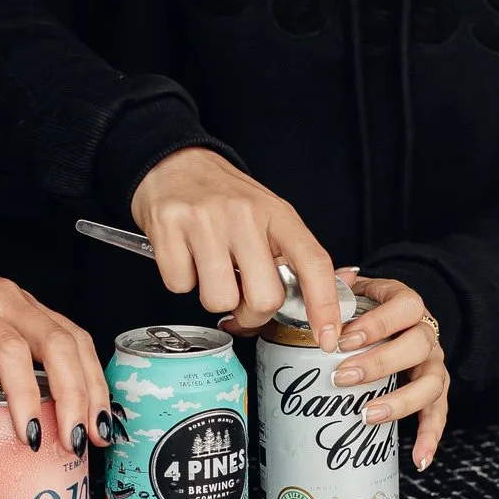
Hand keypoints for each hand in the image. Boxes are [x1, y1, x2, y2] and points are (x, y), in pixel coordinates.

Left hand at [0, 231, 111, 498]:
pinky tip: (92, 405)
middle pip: (57, 343)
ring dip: (91, 386)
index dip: (26, 395)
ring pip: (74, 339)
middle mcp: (2, 299)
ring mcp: (24, 300)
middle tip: (78, 442)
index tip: (30, 438)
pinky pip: (73, 337)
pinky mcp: (35, 309)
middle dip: (75, 396)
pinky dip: (88, 372)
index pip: (8, 350)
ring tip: (97, 431)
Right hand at [131, 149, 343, 351]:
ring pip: (219, 299)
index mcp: (277, 214)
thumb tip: (330, 295)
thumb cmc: (224, 197)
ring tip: (209, 269)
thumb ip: (292, 257)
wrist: (174, 162)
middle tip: (240, 296)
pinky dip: (180, 280)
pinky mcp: (168, 226)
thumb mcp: (269, 215)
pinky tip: (185, 256)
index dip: (324, 305)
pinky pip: (178, 285)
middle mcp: (244, 214)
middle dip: (251, 313)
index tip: (327, 336)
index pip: (313, 263)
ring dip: (213, 297)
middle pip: (264, 297)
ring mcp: (205, 219)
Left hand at [338, 273, 450, 470]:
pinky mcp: (436, 390)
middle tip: (342, 377)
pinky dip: (431, 438)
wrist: (401, 318)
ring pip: (429, 383)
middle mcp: (427, 333)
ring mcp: (434, 364)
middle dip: (378, 363)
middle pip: (416, 346)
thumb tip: (332, 281)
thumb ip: (342, 285)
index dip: (376, 324)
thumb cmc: (372, 308)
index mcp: (408, 304)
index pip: (403, 308)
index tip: (343, 340)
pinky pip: (439, 414)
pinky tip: (419, 460)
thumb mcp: (359, 289)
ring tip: (367, 416)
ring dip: (400, 402)